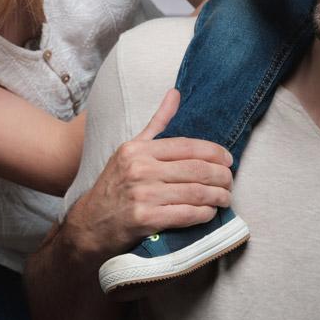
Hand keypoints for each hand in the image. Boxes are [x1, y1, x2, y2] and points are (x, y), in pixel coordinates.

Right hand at [65, 89, 234, 260]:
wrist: (89, 225)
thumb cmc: (114, 186)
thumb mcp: (131, 150)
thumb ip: (157, 123)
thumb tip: (176, 93)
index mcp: (138, 150)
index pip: (187, 146)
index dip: (214, 152)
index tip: (229, 159)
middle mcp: (139, 169)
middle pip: (195, 169)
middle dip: (221, 176)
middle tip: (230, 181)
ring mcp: (142, 195)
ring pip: (195, 192)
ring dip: (217, 196)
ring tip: (225, 198)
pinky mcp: (144, 220)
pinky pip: (185, 214)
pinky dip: (203, 214)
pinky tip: (209, 213)